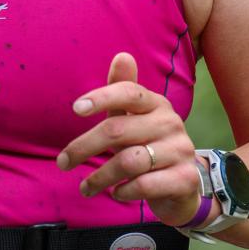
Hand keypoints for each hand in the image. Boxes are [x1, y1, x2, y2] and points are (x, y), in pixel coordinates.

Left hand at [56, 51, 201, 227]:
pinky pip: (144, 185)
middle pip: (118, 130)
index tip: (76, 109)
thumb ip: (122, 92)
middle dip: (83, 147)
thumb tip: (122, 56)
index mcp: (157, 104)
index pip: (129, 92)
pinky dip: (123, 191)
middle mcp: (171, 123)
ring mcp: (181, 151)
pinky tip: (116, 193)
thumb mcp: (134, 119)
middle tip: (63, 162)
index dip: (102, 97)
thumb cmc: (149, 146)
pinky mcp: (185, 179)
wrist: (184, 186)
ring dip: (99, 177)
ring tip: (85, 187)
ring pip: (128, 162)